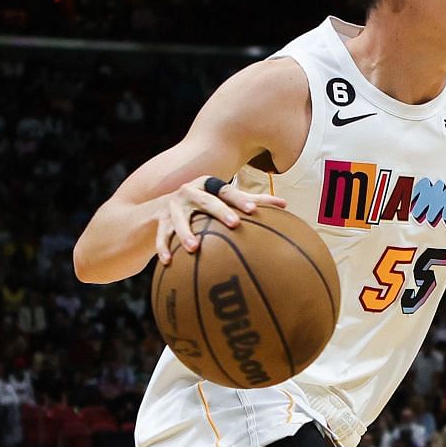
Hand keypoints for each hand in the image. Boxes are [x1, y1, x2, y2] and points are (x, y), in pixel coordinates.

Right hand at [153, 176, 286, 265]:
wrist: (161, 207)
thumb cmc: (204, 205)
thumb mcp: (223, 199)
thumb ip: (251, 201)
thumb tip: (285, 204)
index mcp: (207, 185)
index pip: (226, 191)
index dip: (240, 199)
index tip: (253, 211)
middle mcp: (189, 192)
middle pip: (205, 200)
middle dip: (219, 211)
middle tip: (233, 224)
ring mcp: (172, 207)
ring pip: (179, 219)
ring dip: (186, 233)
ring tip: (194, 248)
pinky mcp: (159, 222)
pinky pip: (161, 236)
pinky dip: (163, 247)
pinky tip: (168, 261)